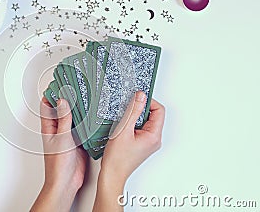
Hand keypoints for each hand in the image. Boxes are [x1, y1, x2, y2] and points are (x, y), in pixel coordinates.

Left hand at [31, 98, 87, 211]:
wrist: (67, 181)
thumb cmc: (57, 164)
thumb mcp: (61, 137)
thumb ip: (63, 119)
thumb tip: (62, 101)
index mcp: (49, 128)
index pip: (47, 106)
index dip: (50, 94)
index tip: (57, 84)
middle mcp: (58, 130)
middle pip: (61, 110)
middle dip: (66, 99)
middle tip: (73, 87)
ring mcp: (68, 135)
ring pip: (73, 118)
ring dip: (77, 110)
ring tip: (84, 97)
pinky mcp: (78, 141)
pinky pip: (82, 128)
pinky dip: (86, 121)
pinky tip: (92, 115)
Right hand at [93, 91, 164, 210]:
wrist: (112, 174)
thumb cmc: (117, 158)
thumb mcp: (124, 129)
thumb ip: (133, 111)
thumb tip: (141, 96)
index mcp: (154, 136)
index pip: (159, 110)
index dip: (148, 101)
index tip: (137, 98)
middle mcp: (154, 139)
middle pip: (154, 115)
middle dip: (141, 109)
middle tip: (128, 108)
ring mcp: (149, 142)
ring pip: (146, 121)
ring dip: (135, 116)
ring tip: (124, 120)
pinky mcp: (142, 144)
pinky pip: (141, 128)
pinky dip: (133, 124)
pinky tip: (123, 127)